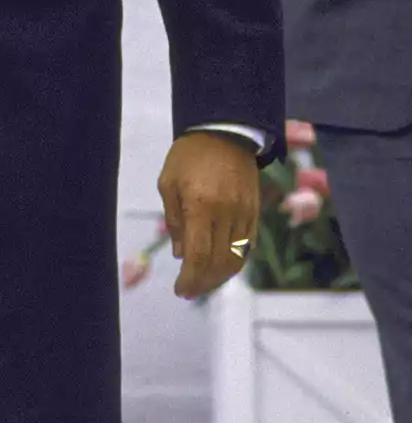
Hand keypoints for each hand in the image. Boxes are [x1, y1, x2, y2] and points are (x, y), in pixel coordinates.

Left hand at [157, 131, 260, 300]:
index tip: (180, 290)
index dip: (190, 279)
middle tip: (190, 290)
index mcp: (201, 206)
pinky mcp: (255, 211)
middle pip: (220, 262)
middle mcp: (226, 213)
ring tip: (204, 281)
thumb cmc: (189, 156)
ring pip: (237, 257)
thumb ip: (174, 221)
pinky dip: (235, 260)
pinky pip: (248, 245)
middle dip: (204, 282)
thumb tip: (179, 254)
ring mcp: (244, 213)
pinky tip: (221, 265)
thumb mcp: (168, 184)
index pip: (199, 255)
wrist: (225, 131)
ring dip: (220, 276)